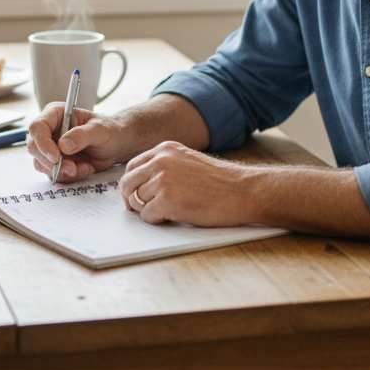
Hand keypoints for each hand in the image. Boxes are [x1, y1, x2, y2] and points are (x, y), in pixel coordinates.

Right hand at [26, 102, 130, 181]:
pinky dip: (69, 176)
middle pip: (34, 148)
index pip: (37, 128)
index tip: (57, 157)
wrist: (116, 145)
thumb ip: (82, 135)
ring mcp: (50, 148)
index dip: (43, 144)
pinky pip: (53, 174)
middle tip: (73, 168)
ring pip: (42, 164)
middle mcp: (49, 131)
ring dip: (63, 171)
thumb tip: (63, 145)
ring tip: (85, 167)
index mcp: (55, 114)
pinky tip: (85, 169)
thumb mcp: (100, 130)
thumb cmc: (109, 131)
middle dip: (53, 162)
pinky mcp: (55, 163)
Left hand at [119, 141, 255, 225]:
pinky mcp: (166, 200)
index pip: (132, 166)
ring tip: (169, 211)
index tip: (136, 194)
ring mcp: (162, 180)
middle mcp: (160, 161)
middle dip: (131, 199)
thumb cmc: (221, 182)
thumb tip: (142, 185)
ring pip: (136, 201)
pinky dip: (157, 220)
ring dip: (148, 210)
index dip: (132, 184)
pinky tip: (174, 216)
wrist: (243, 191)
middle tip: (139, 209)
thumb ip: (166, 167)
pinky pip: (147, 216)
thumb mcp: (189, 162)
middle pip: (127, 184)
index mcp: (165, 149)